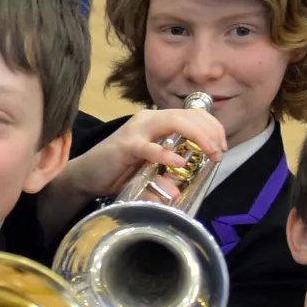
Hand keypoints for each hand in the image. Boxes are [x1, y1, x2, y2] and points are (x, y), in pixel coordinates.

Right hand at [66, 106, 227, 203]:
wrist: (85, 176)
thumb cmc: (117, 172)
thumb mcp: (148, 172)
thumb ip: (164, 176)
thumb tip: (176, 192)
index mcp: (158, 121)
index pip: (194, 114)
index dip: (213, 127)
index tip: (221, 146)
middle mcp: (150, 119)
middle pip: (190, 115)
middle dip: (211, 132)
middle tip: (219, 153)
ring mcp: (138, 130)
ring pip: (177, 122)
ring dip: (199, 136)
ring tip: (210, 154)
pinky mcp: (127, 145)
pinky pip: (151, 147)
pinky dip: (166, 154)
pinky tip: (178, 162)